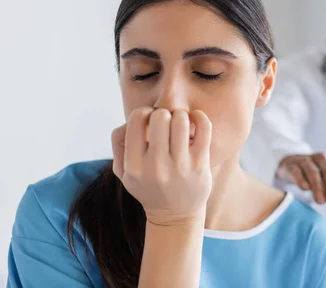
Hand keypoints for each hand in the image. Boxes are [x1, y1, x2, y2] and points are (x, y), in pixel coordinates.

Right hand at [112, 107, 212, 225]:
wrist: (175, 215)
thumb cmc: (149, 186)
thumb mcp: (124, 172)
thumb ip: (118, 143)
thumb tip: (128, 120)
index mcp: (134, 165)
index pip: (137, 119)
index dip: (144, 113)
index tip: (150, 122)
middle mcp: (156, 166)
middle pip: (160, 116)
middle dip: (164, 113)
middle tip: (167, 123)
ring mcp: (180, 166)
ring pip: (181, 120)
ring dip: (181, 116)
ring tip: (180, 124)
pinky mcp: (200, 164)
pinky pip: (204, 127)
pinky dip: (200, 117)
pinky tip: (195, 121)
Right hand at [276, 153, 325, 205]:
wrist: (295, 166)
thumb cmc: (321, 176)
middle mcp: (324, 160)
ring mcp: (307, 161)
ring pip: (314, 171)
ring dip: (317, 185)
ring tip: (320, 201)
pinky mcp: (293, 165)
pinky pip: (297, 170)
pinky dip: (301, 178)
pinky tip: (304, 188)